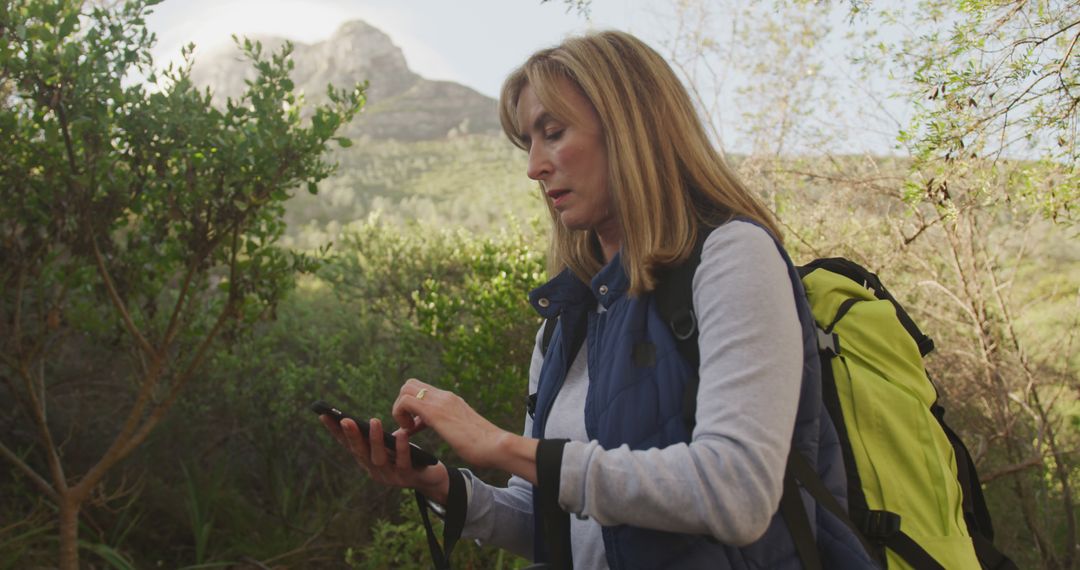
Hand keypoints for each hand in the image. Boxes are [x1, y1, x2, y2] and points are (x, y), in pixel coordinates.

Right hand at [319, 413, 449, 502]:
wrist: (432, 479)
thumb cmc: (408, 456)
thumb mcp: (390, 445)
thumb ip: (379, 437)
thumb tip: (367, 420)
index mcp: (368, 461)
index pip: (348, 445)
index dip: (335, 431)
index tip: (323, 414)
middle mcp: (375, 470)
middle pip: (360, 452)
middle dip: (351, 436)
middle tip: (345, 419)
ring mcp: (390, 476)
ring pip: (378, 458)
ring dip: (375, 440)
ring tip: (374, 421)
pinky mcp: (408, 477)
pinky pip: (403, 462)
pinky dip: (401, 448)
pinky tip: (401, 434)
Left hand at [393, 379, 538, 483]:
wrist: (496, 445)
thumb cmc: (483, 444)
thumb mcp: (464, 429)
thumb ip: (455, 425)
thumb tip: (453, 430)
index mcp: (451, 400)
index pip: (423, 389)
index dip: (413, 406)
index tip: (415, 426)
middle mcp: (444, 396)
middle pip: (410, 384)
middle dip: (402, 404)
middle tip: (409, 426)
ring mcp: (440, 401)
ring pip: (405, 388)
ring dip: (400, 409)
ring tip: (409, 429)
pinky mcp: (435, 412)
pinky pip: (405, 402)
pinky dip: (400, 415)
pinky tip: (410, 431)